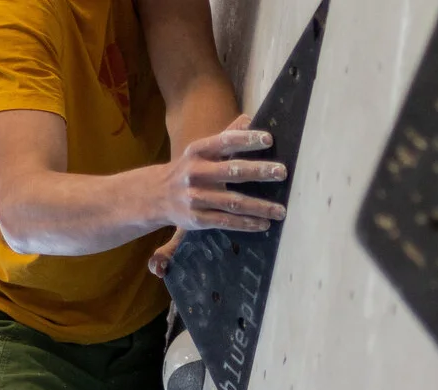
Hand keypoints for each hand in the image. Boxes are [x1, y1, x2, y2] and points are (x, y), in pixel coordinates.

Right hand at [151, 115, 285, 276]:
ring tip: (281, 210)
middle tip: (282, 172)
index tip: (269, 139)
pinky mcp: (196, 219)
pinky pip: (225, 221)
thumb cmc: (187, 170)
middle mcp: (196, 172)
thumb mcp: (200, 150)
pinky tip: (263, 224)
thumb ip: (226, 136)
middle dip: (259, 171)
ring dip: (259, 207)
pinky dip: (246, 223)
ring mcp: (195, 197)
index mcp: (198, 151)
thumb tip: (250, 118)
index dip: (246, 139)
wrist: (154, 196)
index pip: (225, 142)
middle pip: (232, 172)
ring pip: (232, 202)